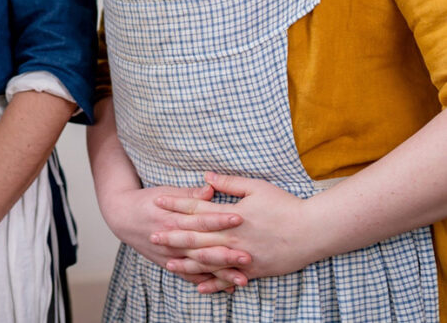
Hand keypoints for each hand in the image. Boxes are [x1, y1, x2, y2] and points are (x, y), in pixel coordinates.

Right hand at [104, 181, 250, 290]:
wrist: (122, 216)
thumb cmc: (147, 201)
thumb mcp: (165, 192)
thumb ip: (190, 194)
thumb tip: (211, 189)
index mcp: (172, 217)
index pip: (199, 219)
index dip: (219, 219)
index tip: (239, 218)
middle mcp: (171, 238)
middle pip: (201, 247)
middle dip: (225, 253)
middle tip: (247, 256)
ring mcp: (170, 254)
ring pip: (198, 266)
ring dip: (220, 273)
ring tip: (242, 278)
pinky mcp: (168, 263)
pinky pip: (189, 276)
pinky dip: (207, 282)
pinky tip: (225, 287)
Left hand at [152, 172, 318, 290]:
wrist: (313, 231)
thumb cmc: (285, 205)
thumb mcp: (256, 187)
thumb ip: (228, 183)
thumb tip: (205, 177)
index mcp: (231, 216)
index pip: (196, 209)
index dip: (176, 205)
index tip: (158, 202)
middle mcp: (233, 238)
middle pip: (196, 238)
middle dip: (173, 236)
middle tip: (152, 235)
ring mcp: (242, 256)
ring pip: (209, 262)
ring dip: (187, 263)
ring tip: (168, 264)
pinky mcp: (254, 270)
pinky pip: (229, 279)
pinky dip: (214, 283)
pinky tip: (199, 287)